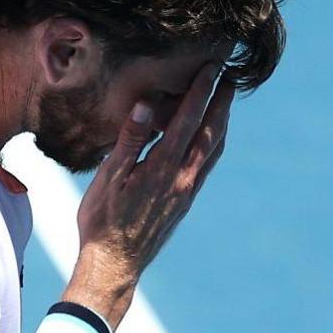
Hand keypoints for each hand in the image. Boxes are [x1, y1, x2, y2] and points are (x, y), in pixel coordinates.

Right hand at [70, 61, 231, 325]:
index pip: (187, 120)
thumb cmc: (103, 220)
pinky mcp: (184, 202)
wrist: (115, 264)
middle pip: (210, 132)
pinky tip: (209, 141)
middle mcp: (183, 178)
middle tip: (230, 78)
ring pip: (213, 149)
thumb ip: (129, 141)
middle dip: (220, 102)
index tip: (212, 68)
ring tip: (224, 103)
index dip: (200, 91)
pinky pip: (206, 165)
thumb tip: (145, 106)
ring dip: (221, 122)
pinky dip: (213, 143)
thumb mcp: (108, 178)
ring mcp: (186, 191)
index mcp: (163, 168)